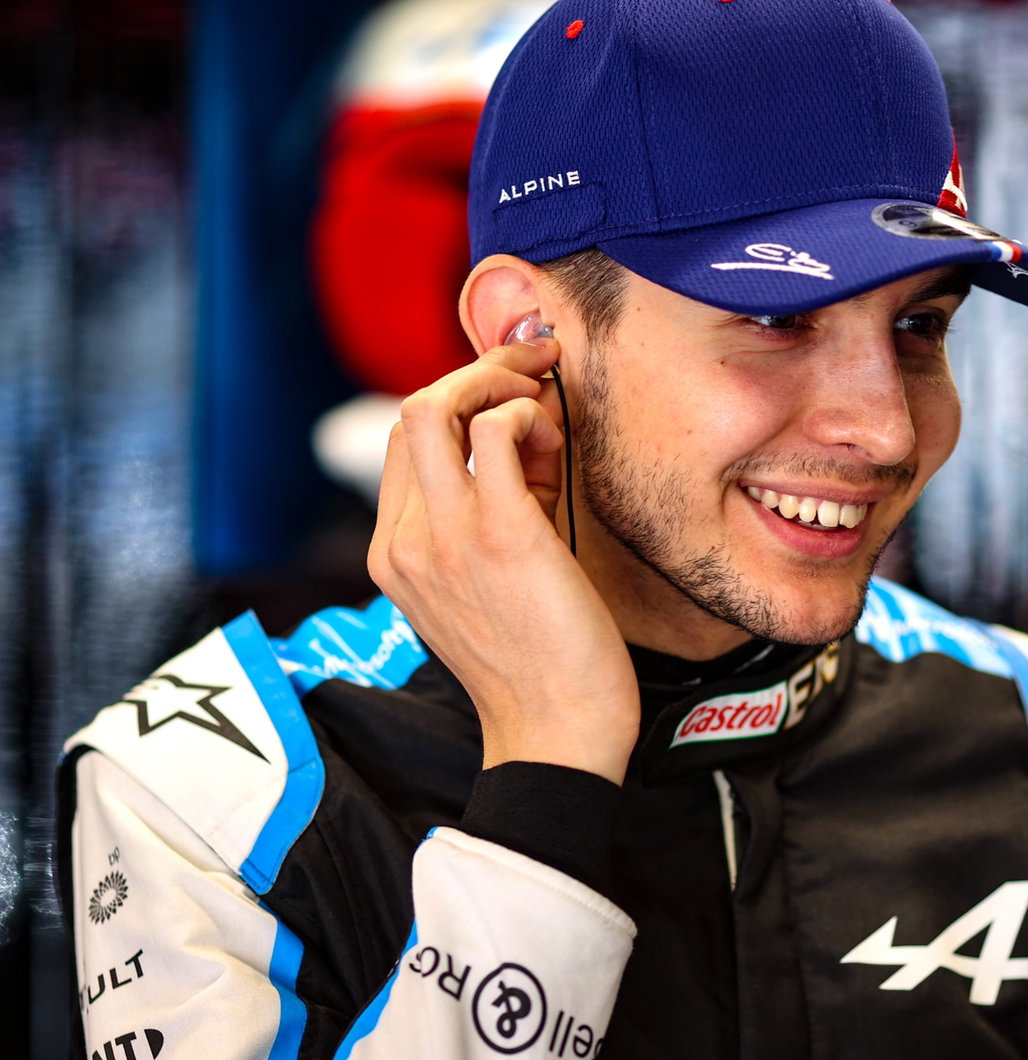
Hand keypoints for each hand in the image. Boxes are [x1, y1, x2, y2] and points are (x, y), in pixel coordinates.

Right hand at [368, 336, 638, 783]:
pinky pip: (496, 432)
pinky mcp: (498, 534)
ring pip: (435, 406)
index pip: (405, 444)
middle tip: (533, 373)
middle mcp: (405, 541)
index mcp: (394, 554)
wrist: (556, 731)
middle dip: (476, 376)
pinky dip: (526, 415)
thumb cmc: (539, 658)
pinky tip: (554, 442)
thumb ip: (489, 511)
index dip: (459, 405)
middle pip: (410, 412)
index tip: (514, 401)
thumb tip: (525, 435)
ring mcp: (444, 537)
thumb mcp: (487, 580)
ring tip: (545, 412)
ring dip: (497, 385)